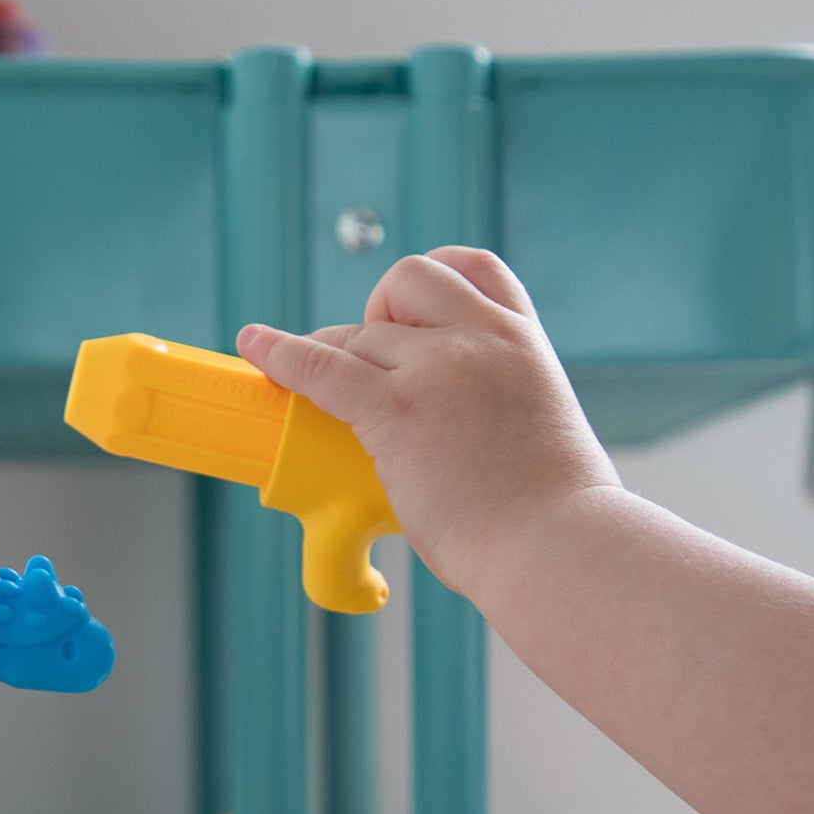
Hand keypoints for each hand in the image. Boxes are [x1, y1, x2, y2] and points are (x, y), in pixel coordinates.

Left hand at [235, 247, 618, 602]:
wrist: (558, 547)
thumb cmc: (557, 513)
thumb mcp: (544, 423)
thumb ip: (505, 400)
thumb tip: (467, 424)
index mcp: (523, 341)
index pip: (472, 266)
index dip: (433, 281)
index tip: (412, 312)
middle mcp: (483, 339)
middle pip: (406, 282)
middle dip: (381, 313)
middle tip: (379, 369)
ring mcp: (438, 371)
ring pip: (361, 337)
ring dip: (341, 361)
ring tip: (339, 408)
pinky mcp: (398, 413)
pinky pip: (323, 367)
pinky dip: (282, 355)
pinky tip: (255, 346)